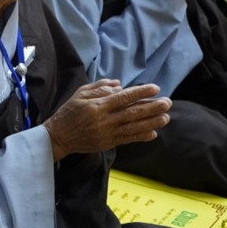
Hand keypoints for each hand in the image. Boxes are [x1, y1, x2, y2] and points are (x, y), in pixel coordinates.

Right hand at [42, 80, 170, 161]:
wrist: (59, 136)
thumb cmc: (69, 112)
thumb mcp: (80, 93)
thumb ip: (100, 87)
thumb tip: (119, 84)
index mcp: (97, 106)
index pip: (123, 98)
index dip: (140, 92)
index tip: (155, 88)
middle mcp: (104, 120)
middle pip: (132, 113)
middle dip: (151, 107)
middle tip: (167, 102)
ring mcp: (107, 133)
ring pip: (133, 127)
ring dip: (151, 122)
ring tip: (166, 117)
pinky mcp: (107, 143)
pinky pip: (127, 139)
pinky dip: (141, 136)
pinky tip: (153, 133)